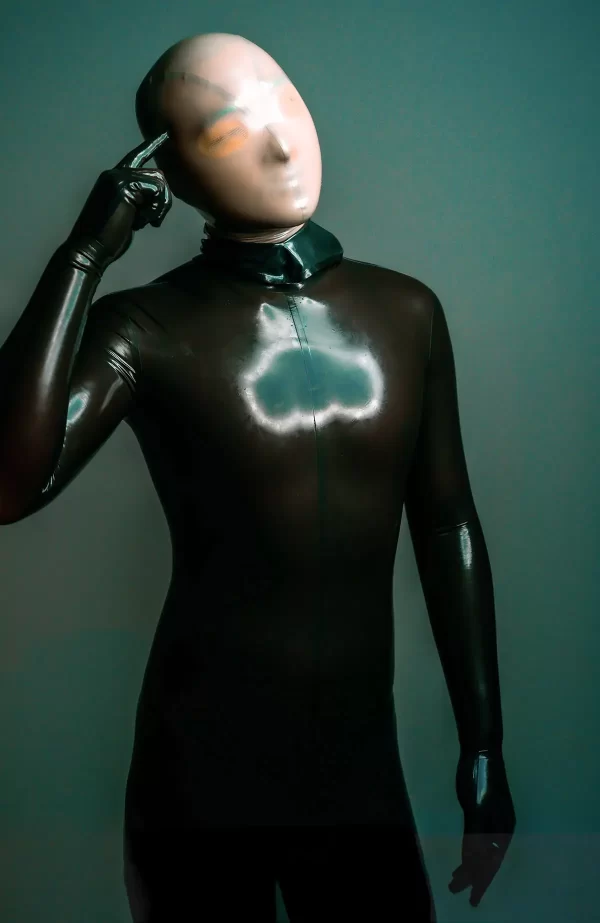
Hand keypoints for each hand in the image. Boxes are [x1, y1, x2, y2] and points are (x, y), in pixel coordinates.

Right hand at [66, 132, 171, 270]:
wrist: (90, 247)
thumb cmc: (107, 238)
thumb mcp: (126, 215)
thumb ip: (137, 200)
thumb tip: (156, 196)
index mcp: (113, 179)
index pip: (135, 157)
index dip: (150, 146)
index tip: (164, 136)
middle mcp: (115, 173)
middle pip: (156, 173)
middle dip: (163, 200)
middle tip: (153, 221)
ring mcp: (118, 178)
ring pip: (159, 180)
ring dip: (160, 206)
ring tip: (147, 222)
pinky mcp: (124, 186)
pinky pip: (156, 189)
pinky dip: (156, 208)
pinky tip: (144, 222)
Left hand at [449, 749, 515, 907]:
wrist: (481, 751)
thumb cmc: (480, 779)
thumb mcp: (476, 808)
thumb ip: (475, 835)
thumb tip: (473, 862)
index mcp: (502, 828)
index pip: (490, 862)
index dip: (479, 881)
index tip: (469, 897)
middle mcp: (500, 826)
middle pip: (486, 858)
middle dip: (473, 877)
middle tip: (456, 891)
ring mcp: (492, 817)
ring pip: (481, 848)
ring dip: (469, 864)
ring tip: (456, 878)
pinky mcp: (482, 808)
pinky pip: (476, 835)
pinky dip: (469, 848)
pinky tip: (464, 855)